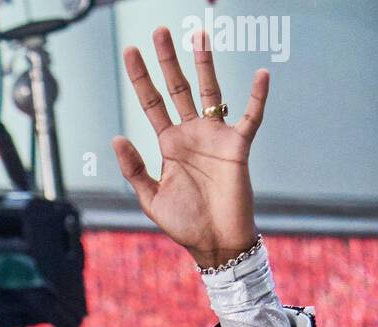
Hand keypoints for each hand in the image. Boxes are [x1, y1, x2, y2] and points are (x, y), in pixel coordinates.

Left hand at [111, 27, 268, 269]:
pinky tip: (260, 75)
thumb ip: (134, 170)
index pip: (152, 103)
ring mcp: (215, 137)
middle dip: (168, 61)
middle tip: (159, 31)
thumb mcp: (151, 199)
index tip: (130, 51)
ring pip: (210, 92)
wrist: (215, 243)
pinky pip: (250, 118)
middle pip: (177, 88)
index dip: (141, 78)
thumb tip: (117, 137)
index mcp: (168, 145)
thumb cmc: (185, 223)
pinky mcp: (238, 147)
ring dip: (205, 64)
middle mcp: (191, 134)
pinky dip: (257, 98)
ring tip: (199, 35)